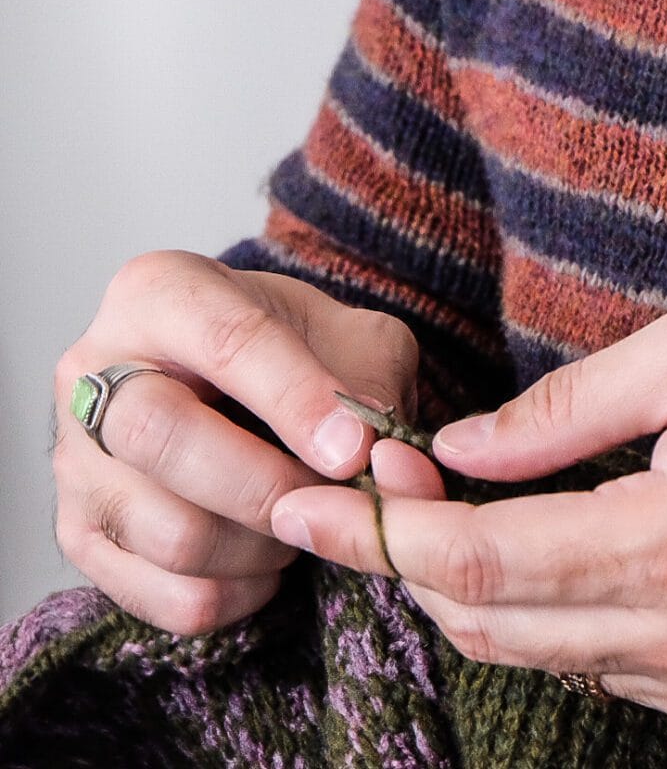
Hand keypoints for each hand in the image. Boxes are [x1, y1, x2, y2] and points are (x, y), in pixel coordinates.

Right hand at [51, 249, 414, 634]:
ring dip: (260, 548)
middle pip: (161, 439)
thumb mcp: (355, 337)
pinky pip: (160, 594)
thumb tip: (372, 453)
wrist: (251, 387)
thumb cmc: (302, 352)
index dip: (297, 400)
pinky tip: (269, 565)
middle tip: (332, 497)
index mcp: (161, 293)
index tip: (353, 451)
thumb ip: (370, 382)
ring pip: (166, 531)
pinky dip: (234, 594)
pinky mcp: (81, 534)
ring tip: (305, 523)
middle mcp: (94, 370)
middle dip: (267, 485)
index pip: (228, 341)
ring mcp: (74, 459)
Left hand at [271, 297, 666, 729]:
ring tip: (460, 510)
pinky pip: (601, 666)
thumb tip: (460, 449)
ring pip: (539, 655)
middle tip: (375, 494)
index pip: (486, 565)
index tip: (308, 505)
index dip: (380, 537)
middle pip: (492, 627)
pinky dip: (552, 614)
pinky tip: (556, 548)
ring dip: (479, 589)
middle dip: (412, 567)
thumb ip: (569, 405)